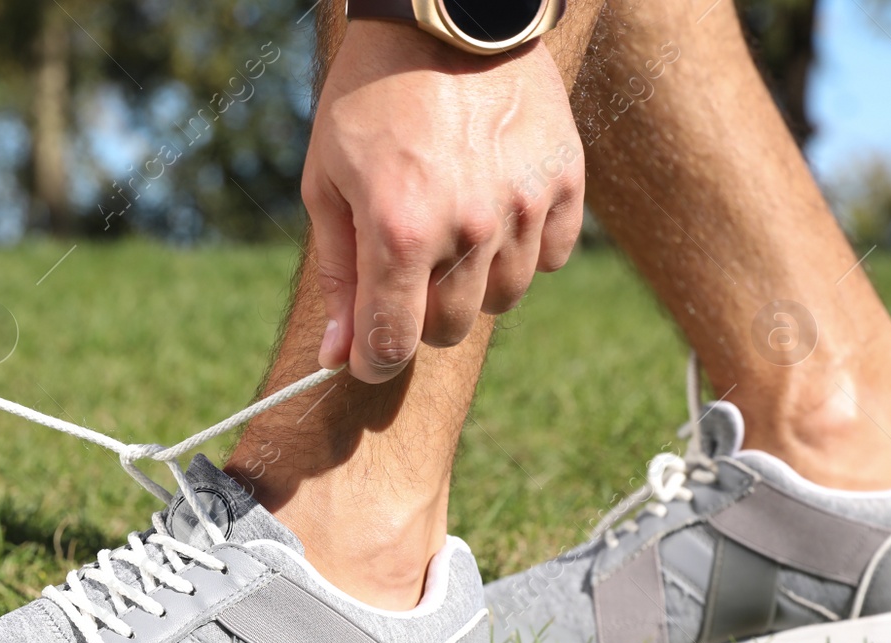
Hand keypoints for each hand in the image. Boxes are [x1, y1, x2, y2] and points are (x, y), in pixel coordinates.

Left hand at [303, 21, 583, 382]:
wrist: (445, 14)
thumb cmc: (370, 98)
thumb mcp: (327, 183)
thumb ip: (338, 276)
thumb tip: (340, 355)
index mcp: (399, 231)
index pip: (393, 343)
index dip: (375, 360)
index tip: (368, 355)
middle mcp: (467, 229)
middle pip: (449, 328)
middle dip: (420, 313)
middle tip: (406, 267)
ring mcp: (522, 207)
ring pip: (502, 298)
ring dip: (472, 281)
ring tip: (452, 226)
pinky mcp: (564, 183)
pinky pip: (549, 258)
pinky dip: (522, 249)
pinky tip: (495, 209)